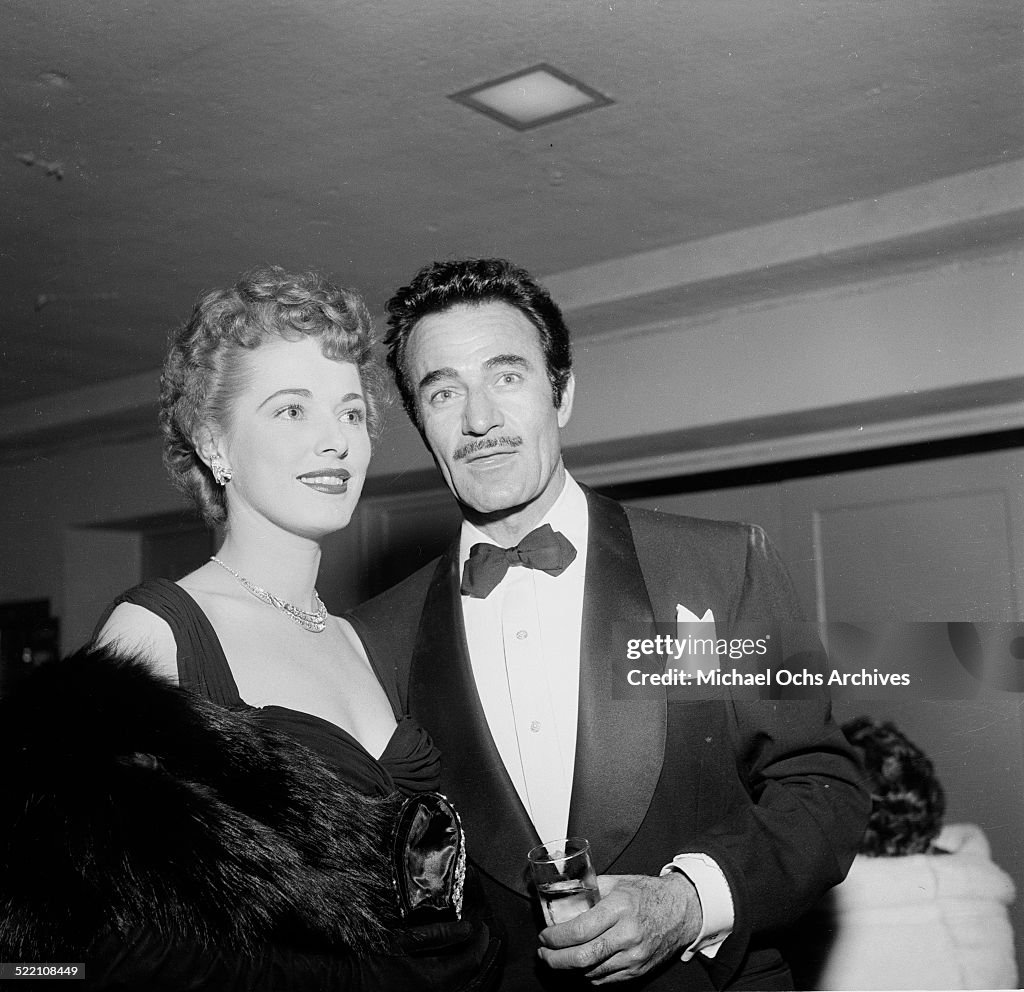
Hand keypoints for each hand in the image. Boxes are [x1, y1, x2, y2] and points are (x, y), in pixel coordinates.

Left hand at [537, 872, 701, 983]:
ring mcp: (633, 956)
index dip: (556, 937)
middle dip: (555, 959)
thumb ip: (590, 887)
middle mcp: (627, 935)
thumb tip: (562, 892)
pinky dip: (588, 974)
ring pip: (591, 971)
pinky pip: (605, 979)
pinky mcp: (637, 970)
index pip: (579, 930)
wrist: (682, 911)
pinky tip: (581, 963)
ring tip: (558, 957)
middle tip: (544, 953)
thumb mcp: (618, 882)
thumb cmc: (649, 894)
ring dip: (569, 967)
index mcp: (619, 909)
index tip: (545, 935)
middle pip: (582, 957)